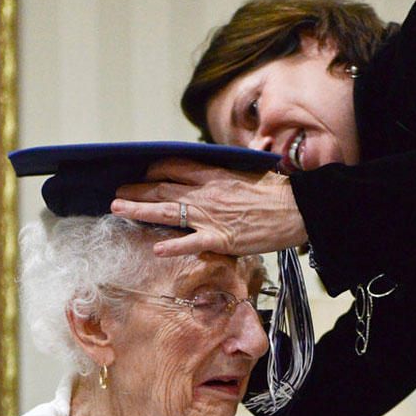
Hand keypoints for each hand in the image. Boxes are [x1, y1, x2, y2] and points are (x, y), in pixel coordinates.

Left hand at [110, 159, 306, 258]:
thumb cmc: (278, 192)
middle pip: (163, 188)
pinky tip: (155, 249)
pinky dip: (173, 246)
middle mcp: (207, 192)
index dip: (153, 170)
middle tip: (116, 194)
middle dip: (136, 191)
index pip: (174, 166)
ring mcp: (212, 216)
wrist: (298, 209)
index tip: (142, 174)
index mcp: (214, 174)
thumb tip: (212, 168)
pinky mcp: (221, 239)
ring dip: (139, 210)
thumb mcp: (249, 172)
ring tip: (118, 210)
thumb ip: (227, 171)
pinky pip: (191, 243)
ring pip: (168, 212)